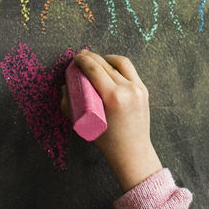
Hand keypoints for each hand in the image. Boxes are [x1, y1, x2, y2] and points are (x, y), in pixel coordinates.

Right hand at [63, 50, 163, 191]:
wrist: (132, 151)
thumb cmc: (107, 141)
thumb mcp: (84, 124)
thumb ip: (70, 105)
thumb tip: (64, 86)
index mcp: (114, 98)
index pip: (95, 70)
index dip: (83, 60)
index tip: (75, 58)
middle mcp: (128, 90)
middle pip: (106, 64)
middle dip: (92, 57)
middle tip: (81, 57)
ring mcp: (138, 88)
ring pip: (120, 63)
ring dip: (106, 58)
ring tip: (95, 60)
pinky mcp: (143, 89)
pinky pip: (130, 70)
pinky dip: (117, 65)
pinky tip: (109, 66)